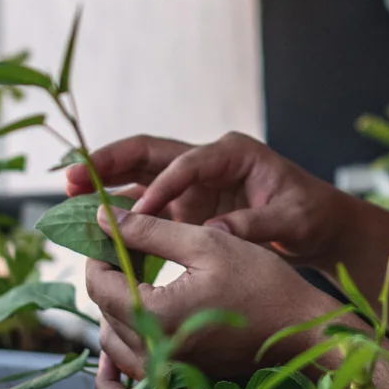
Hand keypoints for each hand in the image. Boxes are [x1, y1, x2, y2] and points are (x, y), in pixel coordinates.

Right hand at [63, 132, 353, 267]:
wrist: (319, 227)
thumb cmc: (311, 214)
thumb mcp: (291, 220)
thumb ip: (255, 226)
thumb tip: (214, 235)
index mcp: (232, 152)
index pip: (185, 163)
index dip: (159, 188)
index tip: (138, 214)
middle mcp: (205, 161)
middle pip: (148, 155)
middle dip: (109, 163)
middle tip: (71, 175)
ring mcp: (192, 184)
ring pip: (139, 178)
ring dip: (105, 185)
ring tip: (69, 194)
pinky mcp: (186, 207)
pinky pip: (146, 207)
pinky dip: (122, 216)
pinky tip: (94, 228)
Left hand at [82, 209, 333, 383]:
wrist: (300, 330)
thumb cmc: (262, 283)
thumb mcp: (206, 243)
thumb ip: (149, 231)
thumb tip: (102, 218)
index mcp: (156, 315)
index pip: (98, 283)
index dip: (98, 253)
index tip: (112, 233)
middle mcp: (154, 353)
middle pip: (103, 311)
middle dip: (110, 277)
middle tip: (130, 249)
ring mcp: (165, 373)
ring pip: (113, 341)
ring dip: (118, 309)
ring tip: (141, 279)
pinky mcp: (177, 381)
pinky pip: (131, 370)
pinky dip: (126, 349)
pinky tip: (138, 326)